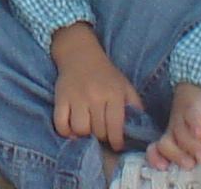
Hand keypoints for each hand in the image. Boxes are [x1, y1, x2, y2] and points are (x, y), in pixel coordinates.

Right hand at [50, 27, 140, 151]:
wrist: (80, 54)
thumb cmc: (105, 74)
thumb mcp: (125, 86)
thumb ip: (134, 106)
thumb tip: (139, 128)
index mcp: (113, 94)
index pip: (115, 127)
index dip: (117, 141)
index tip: (116, 144)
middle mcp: (94, 96)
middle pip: (98, 131)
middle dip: (102, 136)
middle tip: (102, 132)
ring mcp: (76, 97)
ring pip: (80, 129)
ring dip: (85, 134)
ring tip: (88, 128)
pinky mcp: (60, 98)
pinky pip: (60, 123)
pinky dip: (65, 131)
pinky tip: (72, 128)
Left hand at [148, 82, 200, 168]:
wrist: (197, 89)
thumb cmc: (192, 120)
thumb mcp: (192, 139)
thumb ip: (190, 153)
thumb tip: (193, 168)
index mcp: (170, 138)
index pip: (156, 150)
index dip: (155, 157)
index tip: (162, 167)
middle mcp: (173, 129)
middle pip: (166, 143)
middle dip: (177, 155)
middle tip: (190, 165)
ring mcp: (181, 117)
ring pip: (181, 132)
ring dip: (192, 146)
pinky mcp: (194, 106)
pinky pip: (193, 115)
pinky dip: (196, 125)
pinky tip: (200, 134)